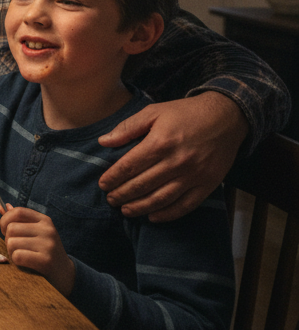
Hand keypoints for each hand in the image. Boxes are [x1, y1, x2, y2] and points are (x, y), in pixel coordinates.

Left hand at [0, 203, 75, 295]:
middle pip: (11, 228)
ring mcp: (48, 245)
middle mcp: (48, 230)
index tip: (5, 230)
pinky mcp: (46, 260)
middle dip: (8, 239)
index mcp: (45, 220)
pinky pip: (17, 256)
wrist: (65, 274)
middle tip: (16, 248)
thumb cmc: (45, 251)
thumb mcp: (36, 233)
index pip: (18, 212)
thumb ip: (20, 220)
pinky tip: (25, 263)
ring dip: (11, 252)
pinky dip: (16, 261)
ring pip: (12, 242)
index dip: (5, 220)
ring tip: (22, 256)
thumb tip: (3, 206)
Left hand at [97, 91, 243, 221]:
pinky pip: (186, 205)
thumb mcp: (154, 112)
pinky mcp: (208, 184)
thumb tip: (103, 142)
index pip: (129, 166)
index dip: (113, 178)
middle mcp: (177, 161)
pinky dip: (167, 214)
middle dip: (122, 195)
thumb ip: (127, 127)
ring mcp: (194, 175)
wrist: (227, 117)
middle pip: (142, 185)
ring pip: (161, 199)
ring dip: (140, 207)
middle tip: (111, 199)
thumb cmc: (185, 114)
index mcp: (160, 142)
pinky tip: (153, 217)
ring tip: (126, 210)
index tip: (103, 185)